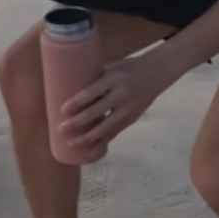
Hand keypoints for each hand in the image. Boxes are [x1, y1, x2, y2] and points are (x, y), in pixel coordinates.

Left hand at [58, 55, 173, 152]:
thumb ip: (94, 81)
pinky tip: (89, 149)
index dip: (76, 103)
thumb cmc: (126, 68)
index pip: (92, 92)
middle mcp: (121, 95)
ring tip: (71, 143)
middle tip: (61, 128)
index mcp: (113, 79)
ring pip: (106, 128)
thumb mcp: (111, 68)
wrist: (157, 72)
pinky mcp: (132, 119)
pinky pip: (114, 133)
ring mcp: (128, 109)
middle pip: (96, 112)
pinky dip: (101, 142)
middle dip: (77, 123)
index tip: (62, 110)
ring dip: (87, 138)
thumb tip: (68, 91)